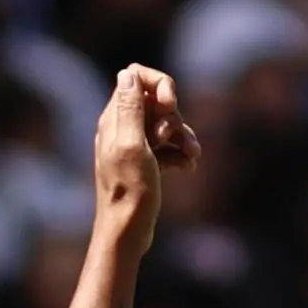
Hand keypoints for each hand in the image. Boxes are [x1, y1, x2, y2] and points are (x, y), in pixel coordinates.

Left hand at [94, 63, 198, 238]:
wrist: (127, 234)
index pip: (135, 76)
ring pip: (165, 124)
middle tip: (170, 137)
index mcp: (113, 119)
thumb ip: (130, 108)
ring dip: (182, 135)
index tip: (170, 103)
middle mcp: (120, 128)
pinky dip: (180, 153)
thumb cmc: (129, 192)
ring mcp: (133, 146)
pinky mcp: (145, 164)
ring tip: (194, 154)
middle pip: (155, 100)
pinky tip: (189, 166)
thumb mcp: (131, 146)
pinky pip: (168, 147)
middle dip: (173, 115)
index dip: (158, 83)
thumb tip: (128, 73)